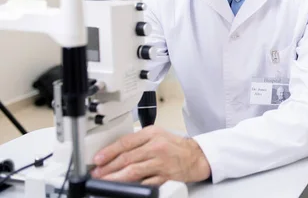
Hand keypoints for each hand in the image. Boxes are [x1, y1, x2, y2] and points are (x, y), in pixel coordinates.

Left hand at [91, 126, 210, 185]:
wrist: (196, 156)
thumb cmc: (175, 146)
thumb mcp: (157, 135)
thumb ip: (137, 141)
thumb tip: (114, 151)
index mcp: (152, 134)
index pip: (125, 142)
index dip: (109, 151)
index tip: (98, 159)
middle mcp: (156, 146)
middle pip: (127, 157)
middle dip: (108, 167)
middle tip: (97, 173)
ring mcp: (161, 162)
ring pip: (133, 171)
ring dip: (116, 178)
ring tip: (105, 181)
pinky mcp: (165, 176)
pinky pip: (146, 182)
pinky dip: (134, 186)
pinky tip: (125, 188)